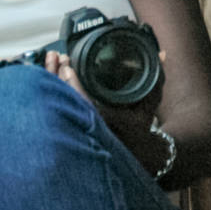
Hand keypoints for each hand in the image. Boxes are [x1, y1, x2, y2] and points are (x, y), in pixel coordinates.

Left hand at [42, 49, 163, 161]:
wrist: (138, 155)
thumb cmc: (142, 127)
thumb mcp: (150, 102)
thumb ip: (156, 77)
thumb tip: (162, 54)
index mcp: (108, 121)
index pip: (85, 103)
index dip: (73, 85)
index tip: (67, 66)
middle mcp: (90, 128)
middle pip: (66, 103)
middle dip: (57, 77)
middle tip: (58, 58)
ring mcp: (78, 132)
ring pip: (55, 108)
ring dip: (51, 80)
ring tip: (52, 60)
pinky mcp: (70, 132)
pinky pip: (54, 114)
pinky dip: (48, 94)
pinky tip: (48, 75)